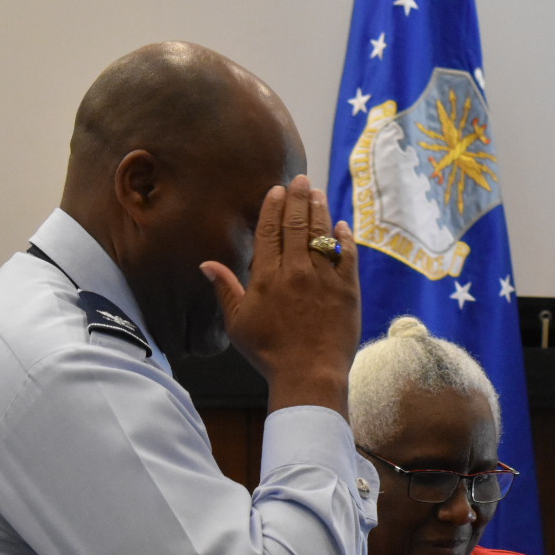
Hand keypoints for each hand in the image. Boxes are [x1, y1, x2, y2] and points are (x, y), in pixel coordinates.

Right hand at [200, 176, 360, 415]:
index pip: (269, 232)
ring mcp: (324, 280)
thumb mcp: (238, 323)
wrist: (309, 375)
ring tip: (318, 193)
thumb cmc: (269, 352)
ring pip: (322, 236)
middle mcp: (296, 273)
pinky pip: (348, 257)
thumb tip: (206, 264)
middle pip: (297, 226)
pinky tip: (341, 226)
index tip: (277, 190)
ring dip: (320, 211)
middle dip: (299, 199)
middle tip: (302, 179)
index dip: (273, 207)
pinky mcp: (348, 291)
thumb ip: (225, 289)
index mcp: (267, 278)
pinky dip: (345, 239)